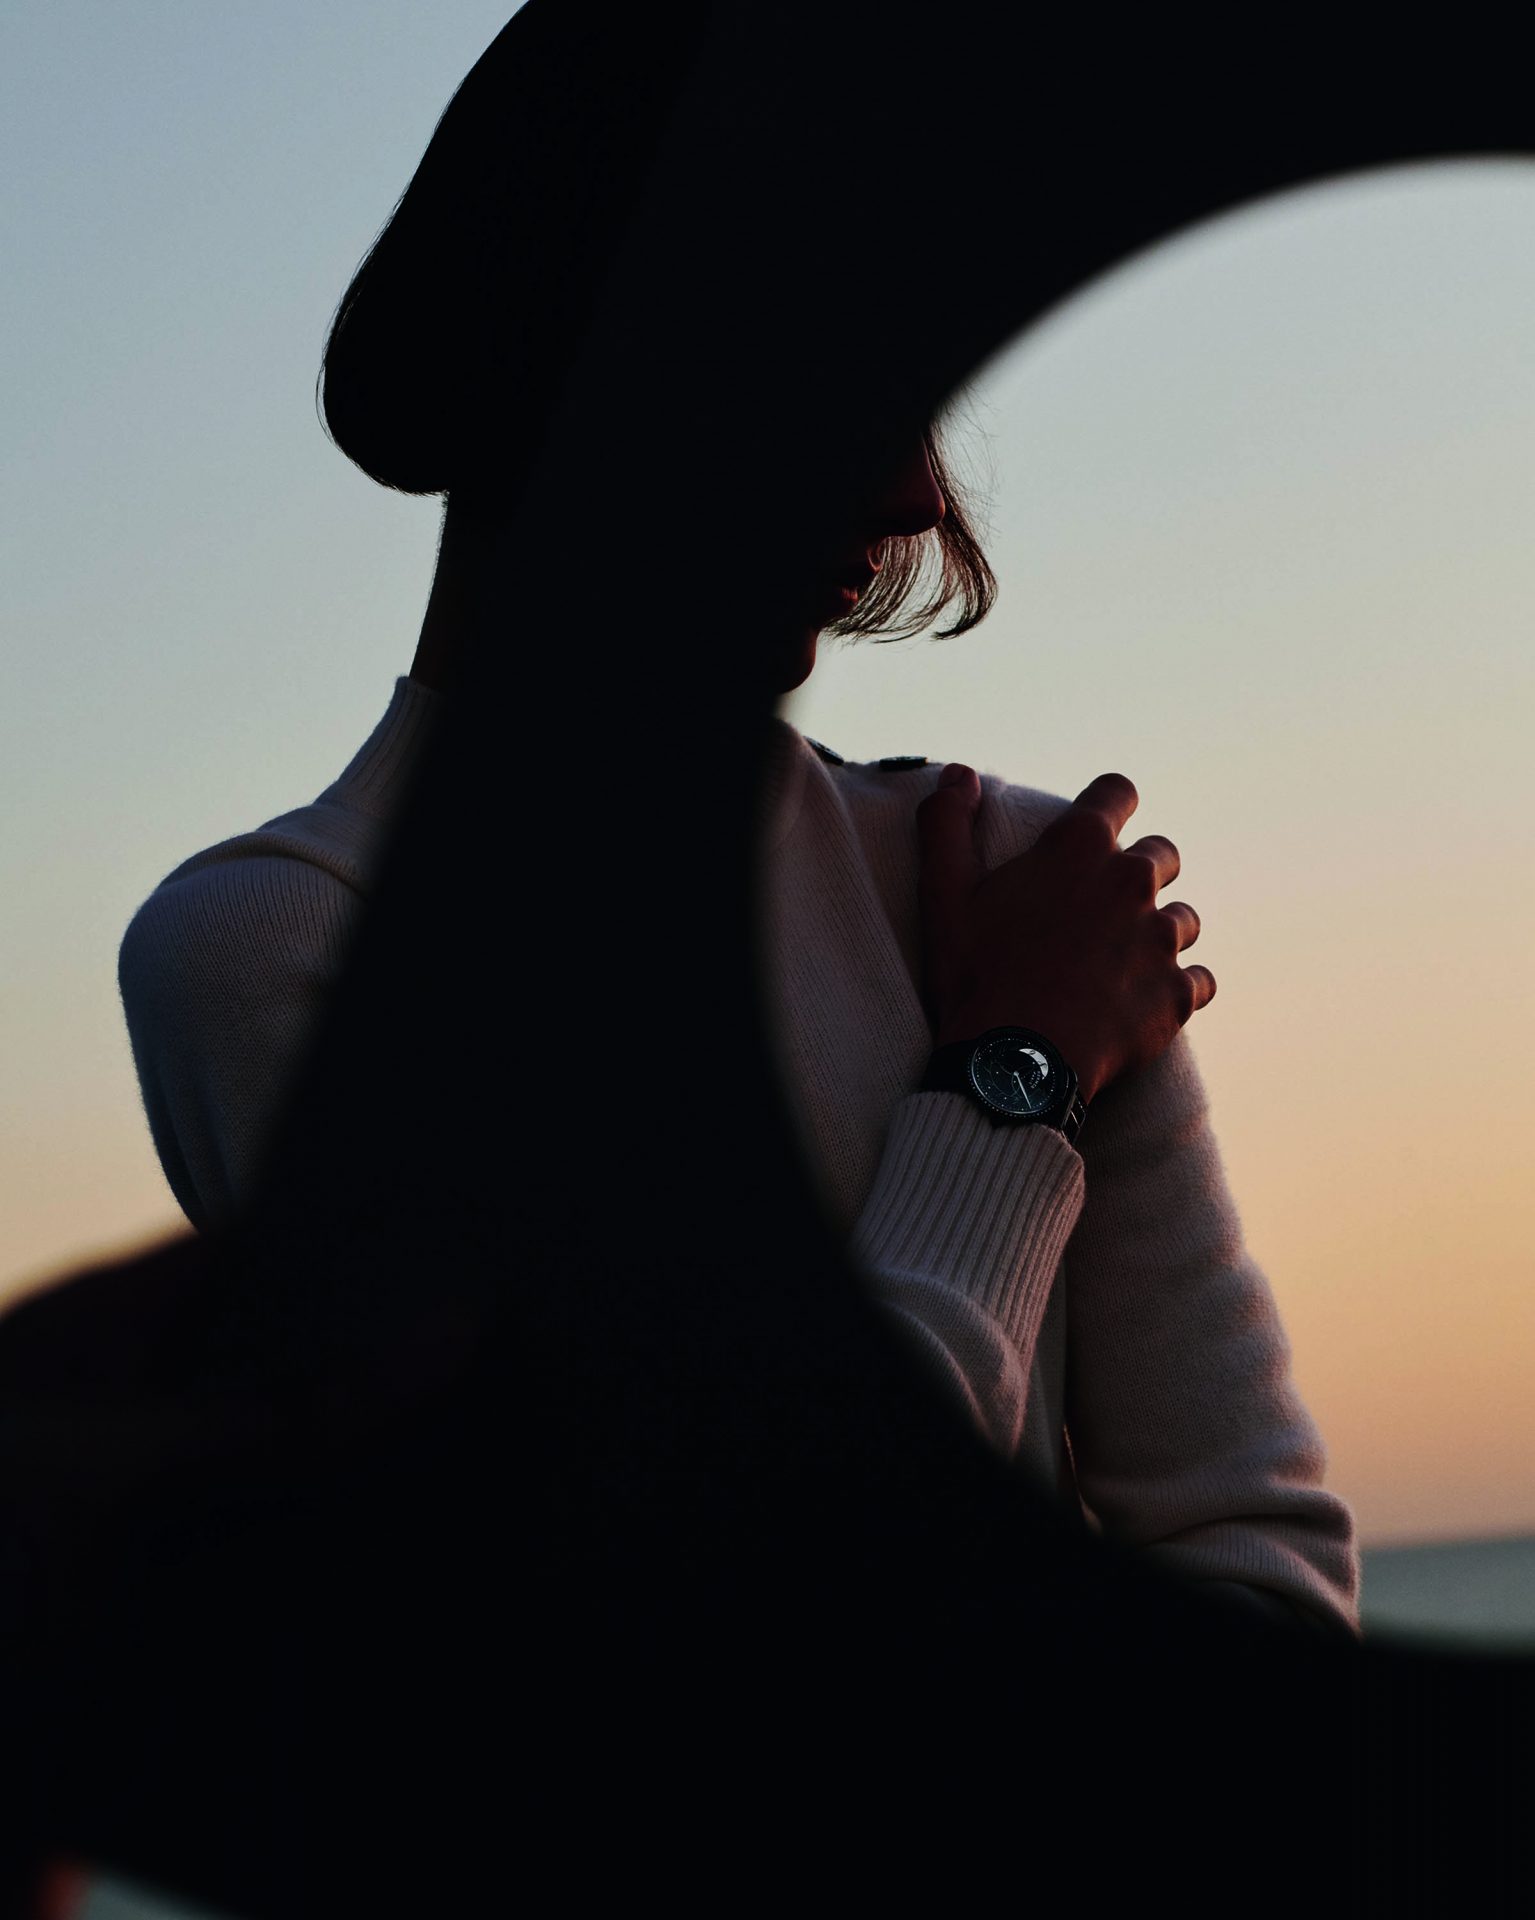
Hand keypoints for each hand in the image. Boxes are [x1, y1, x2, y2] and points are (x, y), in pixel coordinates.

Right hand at [915, 767, 1214, 1104]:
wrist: (1015, 1063)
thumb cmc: (975, 975)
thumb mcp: (943, 894)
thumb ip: (945, 823)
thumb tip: (957, 773)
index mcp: (1078, 849)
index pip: (1117, 793)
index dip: (1109, 804)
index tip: (1099, 823)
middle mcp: (1132, 883)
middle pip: (1161, 855)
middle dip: (1139, 871)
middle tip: (1103, 905)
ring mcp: (1161, 940)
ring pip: (1184, 918)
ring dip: (1160, 931)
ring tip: (1122, 959)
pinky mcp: (1177, 994)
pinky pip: (1200, 979)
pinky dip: (1178, 987)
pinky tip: (1147, 1001)